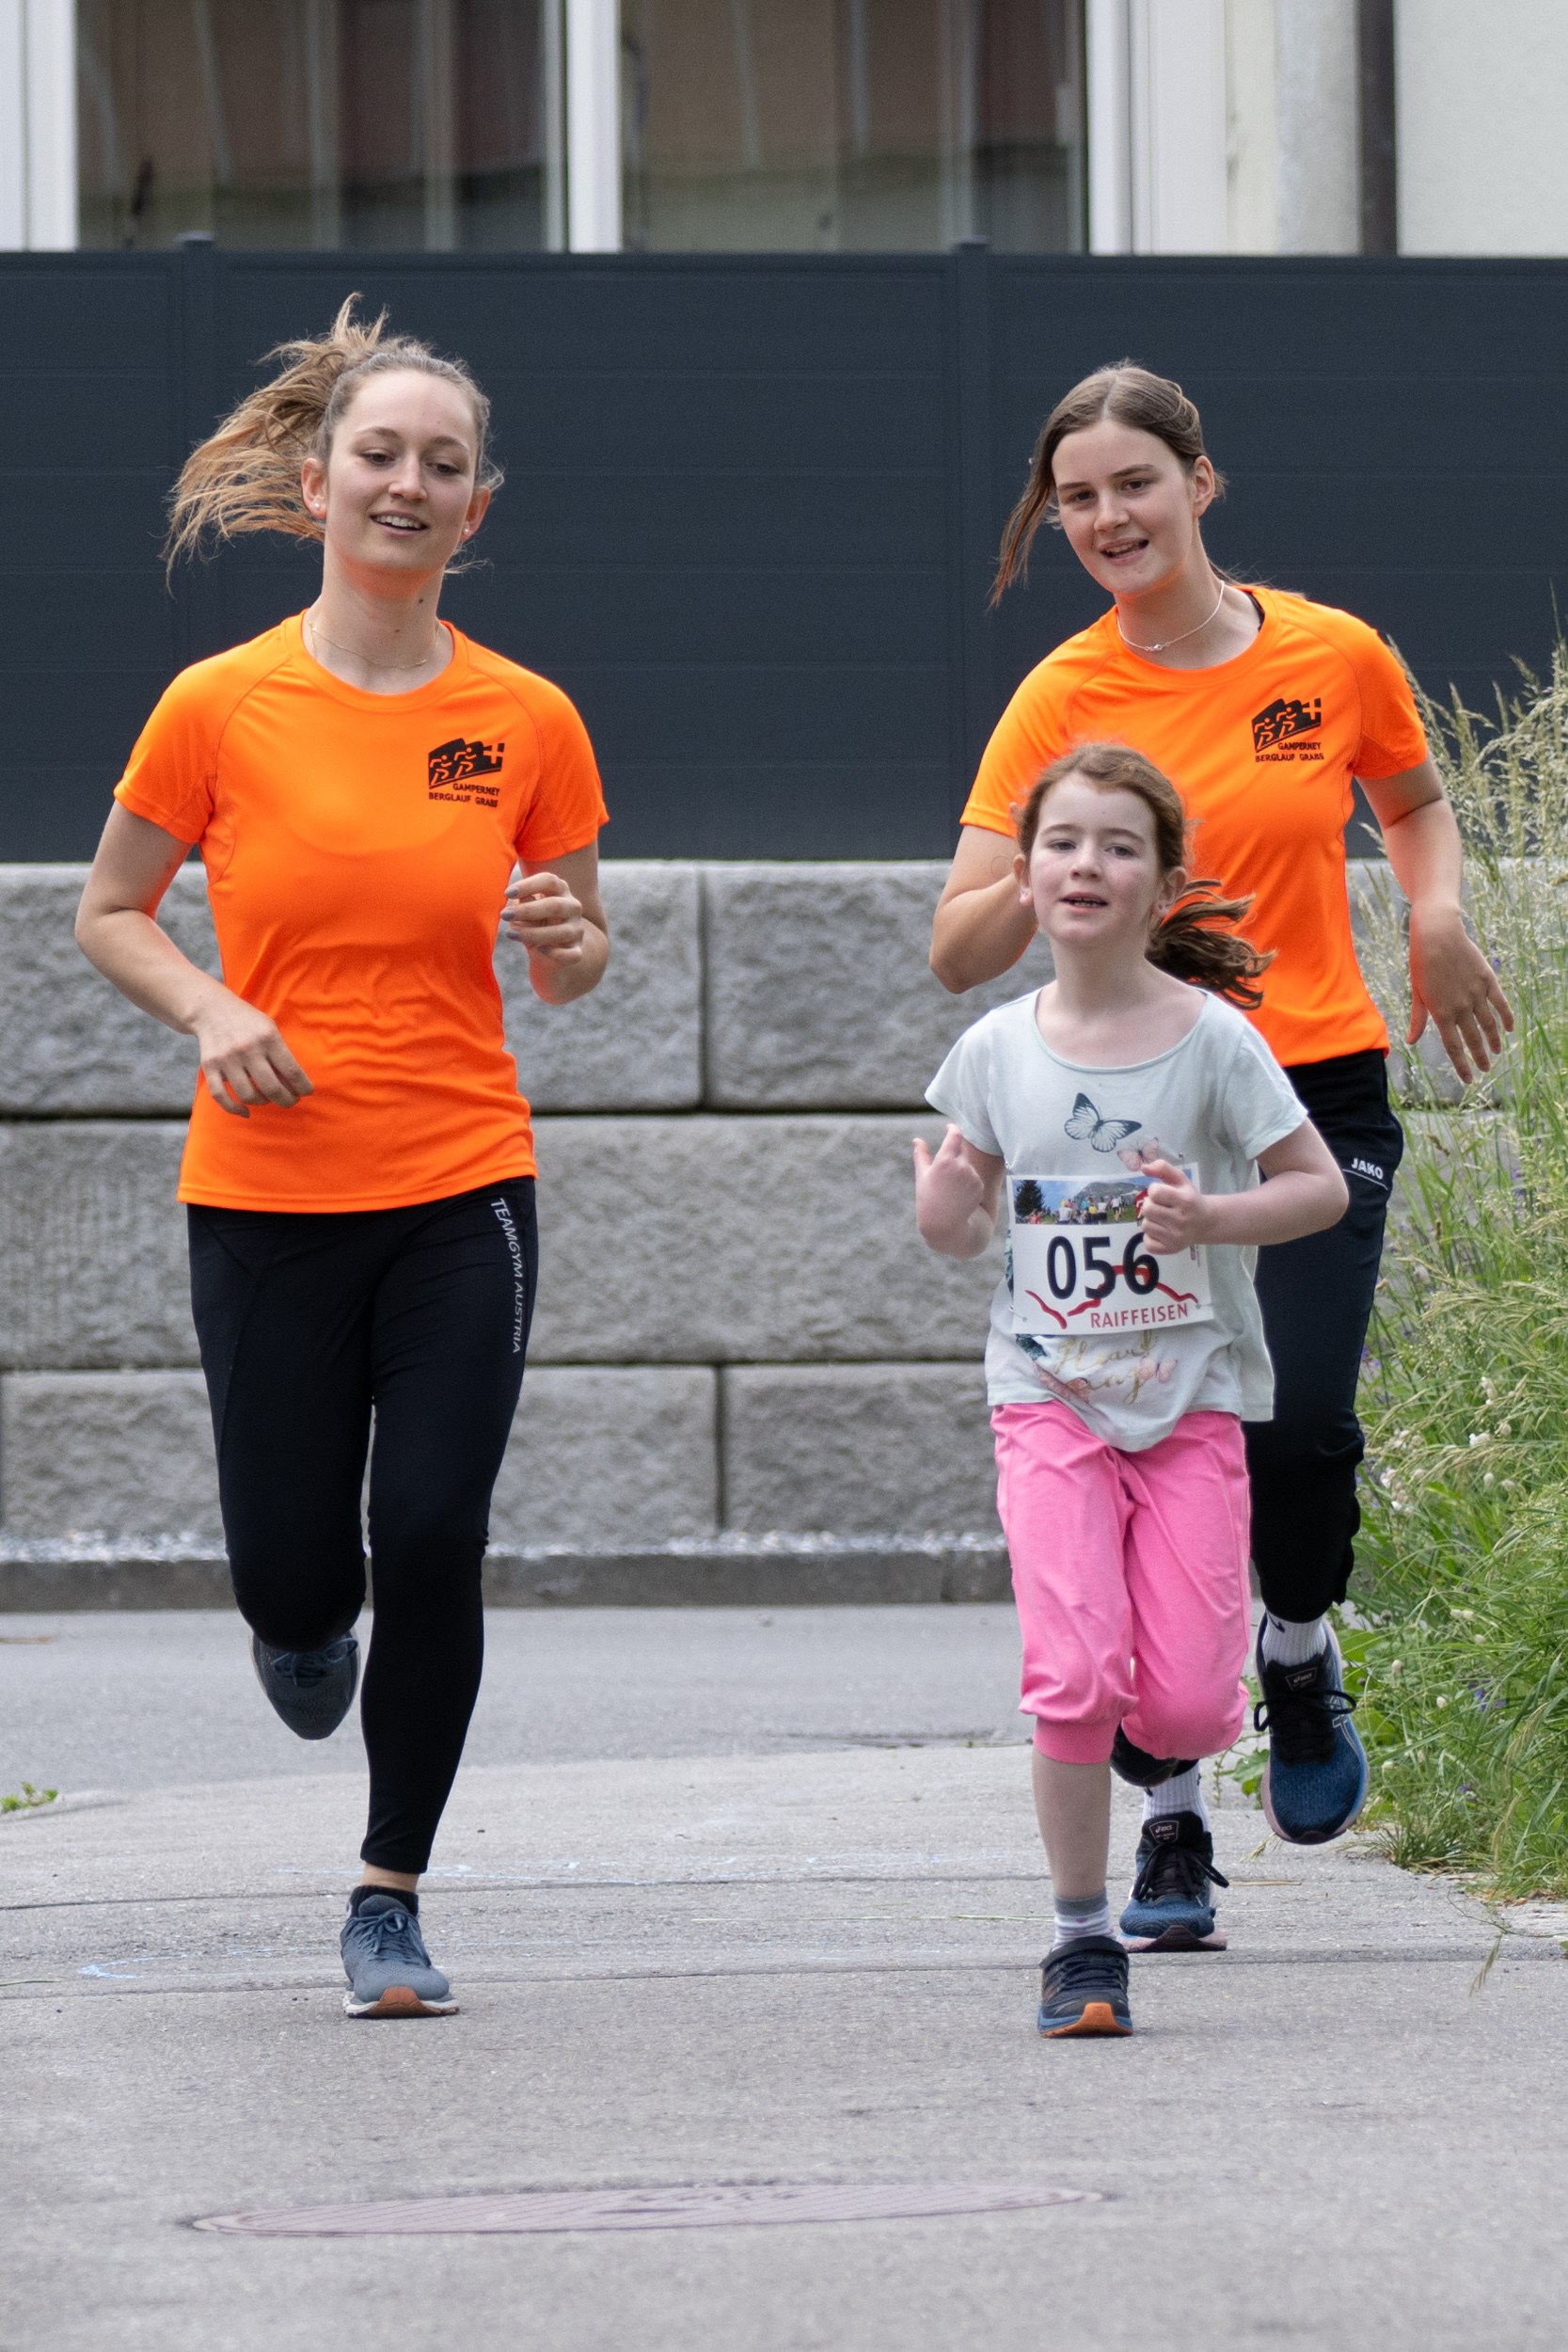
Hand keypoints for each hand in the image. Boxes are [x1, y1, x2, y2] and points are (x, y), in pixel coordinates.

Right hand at [191, 989, 312, 1118]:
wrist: (212, 1010)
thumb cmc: (248, 1022)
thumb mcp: (270, 1029)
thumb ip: (281, 1054)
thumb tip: (295, 1084)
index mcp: (268, 1037)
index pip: (292, 1071)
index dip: (303, 1087)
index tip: (306, 1092)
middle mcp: (247, 1049)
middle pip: (272, 1088)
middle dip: (287, 1100)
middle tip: (291, 1100)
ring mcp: (226, 1059)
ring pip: (248, 1095)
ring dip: (263, 1102)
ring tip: (269, 1098)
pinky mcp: (209, 1067)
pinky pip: (221, 1096)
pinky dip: (234, 1108)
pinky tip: (245, 1111)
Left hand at [503, 869, 585, 964]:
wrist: (544, 949)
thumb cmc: (532, 921)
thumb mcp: (525, 910)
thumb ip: (523, 903)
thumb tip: (517, 901)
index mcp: (560, 890)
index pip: (549, 881)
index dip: (528, 885)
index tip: (507, 893)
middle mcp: (572, 907)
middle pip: (555, 905)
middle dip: (527, 911)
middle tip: (505, 915)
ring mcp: (577, 930)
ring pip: (562, 932)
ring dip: (533, 934)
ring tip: (511, 934)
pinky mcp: (577, 951)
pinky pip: (571, 954)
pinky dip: (555, 953)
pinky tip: (539, 949)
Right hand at [913, 1124, 983, 1218]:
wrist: (944, 1225)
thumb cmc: (928, 1200)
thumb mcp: (922, 1176)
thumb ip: (921, 1155)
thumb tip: (917, 1140)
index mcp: (945, 1160)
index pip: (955, 1135)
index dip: (953, 1128)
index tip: (950, 1127)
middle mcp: (962, 1166)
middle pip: (961, 1150)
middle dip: (953, 1155)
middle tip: (942, 1172)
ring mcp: (973, 1177)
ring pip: (967, 1165)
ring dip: (960, 1170)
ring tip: (949, 1189)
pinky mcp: (980, 1186)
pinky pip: (974, 1177)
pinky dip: (967, 1181)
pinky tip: (958, 1194)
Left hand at [1136, 1159, 1211, 1253]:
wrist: (1206, 1222)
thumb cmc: (1189, 1198)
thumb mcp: (1180, 1179)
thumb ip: (1162, 1168)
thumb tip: (1143, 1167)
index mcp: (1185, 1200)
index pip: (1154, 1192)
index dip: (1154, 1190)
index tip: (1162, 1193)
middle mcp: (1181, 1220)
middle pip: (1147, 1209)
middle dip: (1150, 1205)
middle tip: (1160, 1206)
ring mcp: (1176, 1237)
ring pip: (1145, 1225)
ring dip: (1151, 1220)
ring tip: (1163, 1218)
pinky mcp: (1171, 1249)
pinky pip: (1147, 1242)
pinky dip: (1151, 1236)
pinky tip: (1162, 1231)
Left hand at [1407, 902, 1513, 1082]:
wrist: (1438, 935)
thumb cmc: (1422, 964)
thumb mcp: (1417, 993)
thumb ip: (1418, 1019)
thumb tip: (1410, 1042)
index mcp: (1441, 1013)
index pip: (1454, 1048)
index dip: (1462, 1065)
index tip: (1468, 1079)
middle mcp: (1460, 1007)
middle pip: (1473, 1040)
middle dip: (1480, 1058)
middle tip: (1485, 1070)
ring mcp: (1476, 994)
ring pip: (1489, 1025)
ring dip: (1494, 1041)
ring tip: (1497, 1052)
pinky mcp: (1487, 980)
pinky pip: (1501, 1003)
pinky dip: (1506, 1017)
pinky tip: (1509, 1029)